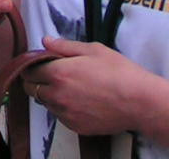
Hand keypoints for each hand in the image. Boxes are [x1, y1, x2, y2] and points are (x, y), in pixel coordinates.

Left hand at [24, 35, 162, 136]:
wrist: (139, 102)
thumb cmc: (118, 71)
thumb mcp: (93, 50)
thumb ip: (64, 46)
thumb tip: (45, 41)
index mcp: (58, 73)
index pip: (29, 71)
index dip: (32, 65)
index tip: (38, 63)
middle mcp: (57, 96)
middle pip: (32, 89)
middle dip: (36, 81)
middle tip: (50, 75)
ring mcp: (65, 114)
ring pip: (45, 104)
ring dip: (50, 95)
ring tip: (70, 88)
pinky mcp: (75, 127)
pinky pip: (60, 116)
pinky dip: (63, 109)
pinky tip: (80, 101)